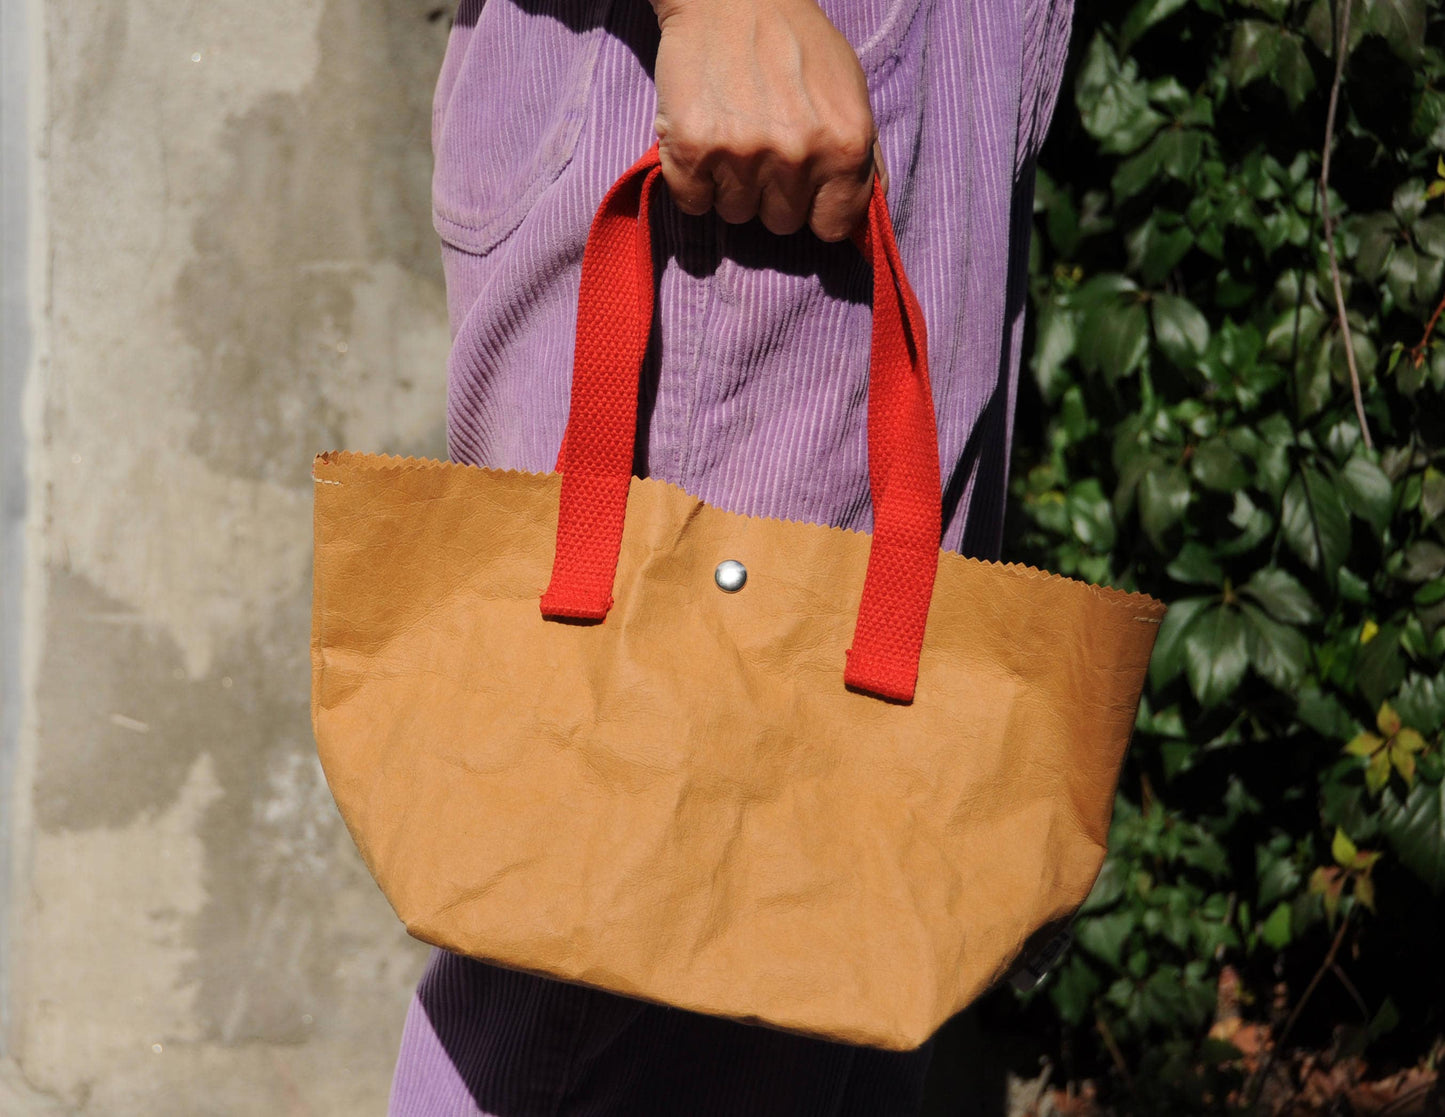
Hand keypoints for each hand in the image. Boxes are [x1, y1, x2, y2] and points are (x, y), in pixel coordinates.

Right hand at [649, 0, 885, 241]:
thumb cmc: (795, 42)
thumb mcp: (850, 93)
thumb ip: (863, 159)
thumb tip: (863, 222)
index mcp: (845, 145)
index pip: (833, 226)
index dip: (815, 208)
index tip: (804, 188)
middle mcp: (797, 155)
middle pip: (782, 223)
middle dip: (772, 193)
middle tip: (762, 143)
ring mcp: (743, 154)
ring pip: (736, 214)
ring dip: (732, 185)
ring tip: (733, 134)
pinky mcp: (692, 148)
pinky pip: (694, 203)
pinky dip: (693, 182)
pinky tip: (703, 142)